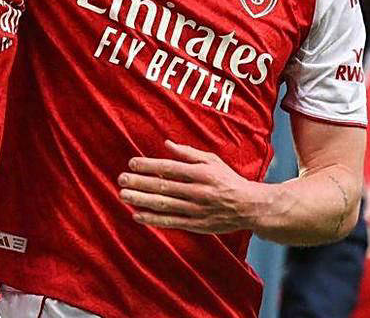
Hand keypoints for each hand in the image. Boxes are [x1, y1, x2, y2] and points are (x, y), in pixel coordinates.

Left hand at [118, 140, 270, 234]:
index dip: (149, 165)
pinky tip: (137, 215)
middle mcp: (197, 191)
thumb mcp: (212, 160)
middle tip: (121, 179)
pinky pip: (171, 222)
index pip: (169, 168)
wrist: (248, 207)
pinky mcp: (196, 225)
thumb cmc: (228, 180)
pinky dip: (153, 219)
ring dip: (141, 200)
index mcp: (201, 173)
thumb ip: (189, 153)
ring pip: (164, 205)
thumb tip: (167, 144)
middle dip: (140, 183)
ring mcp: (196, 209)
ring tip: (123, 196)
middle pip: (163, 187)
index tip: (132, 162)